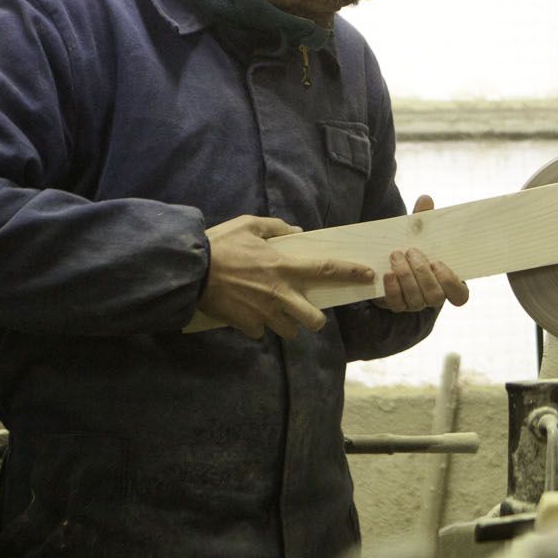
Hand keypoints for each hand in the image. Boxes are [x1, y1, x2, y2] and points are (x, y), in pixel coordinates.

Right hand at [198, 215, 374, 339]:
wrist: (188, 271)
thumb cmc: (219, 244)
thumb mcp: (248, 225)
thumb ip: (276, 228)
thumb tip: (295, 232)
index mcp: (283, 267)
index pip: (325, 270)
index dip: (350, 273)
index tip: (368, 275)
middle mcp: (279, 294)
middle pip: (314, 320)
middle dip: (314, 319)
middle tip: (304, 310)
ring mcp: (264, 313)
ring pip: (289, 331)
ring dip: (285, 323)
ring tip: (272, 311)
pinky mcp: (246, 326)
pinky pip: (260, 332)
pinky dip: (257, 326)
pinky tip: (247, 313)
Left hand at [373, 195, 469, 312]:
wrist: (389, 259)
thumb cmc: (414, 245)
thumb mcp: (420, 233)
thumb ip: (425, 219)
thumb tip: (425, 199)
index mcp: (449, 282)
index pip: (460, 296)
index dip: (451, 283)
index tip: (438, 262)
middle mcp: (434, 297)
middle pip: (435, 296)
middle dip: (422, 273)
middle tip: (411, 251)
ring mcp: (416, 304)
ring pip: (416, 300)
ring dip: (406, 277)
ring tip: (396, 255)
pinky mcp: (398, 306)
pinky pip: (397, 304)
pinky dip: (392, 289)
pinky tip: (387, 273)